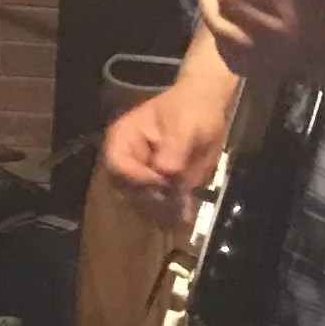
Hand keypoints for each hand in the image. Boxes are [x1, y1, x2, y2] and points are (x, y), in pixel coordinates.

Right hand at [102, 82, 230, 230]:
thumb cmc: (192, 110)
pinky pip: (160, 207)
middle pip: (126, 189)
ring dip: (163, 211)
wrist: (207, 109)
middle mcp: (127, 160)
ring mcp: (142, 175)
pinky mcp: (159, 187)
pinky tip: (187, 216)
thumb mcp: (186, 123)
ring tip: (184, 212)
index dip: (137, 177)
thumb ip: (175, 146)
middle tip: (176, 205)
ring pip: (142, 203)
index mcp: (123, 138)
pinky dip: (173, 213)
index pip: (117, 165)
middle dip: (150, 200)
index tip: (164, 182)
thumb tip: (165, 171)